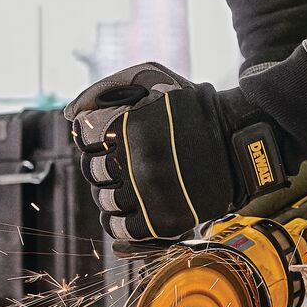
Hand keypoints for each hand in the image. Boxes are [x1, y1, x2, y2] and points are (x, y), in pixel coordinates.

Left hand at [65, 62, 286, 249]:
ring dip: (110, 192)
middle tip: (119, 162)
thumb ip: (105, 89)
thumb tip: (68, 115)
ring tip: (128, 184)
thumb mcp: (152, 78)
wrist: (238, 142)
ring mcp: (150, 195)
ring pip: (104, 201)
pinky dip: (118, 220)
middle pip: (92, 172)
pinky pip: (120, 228)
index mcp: (131, 129)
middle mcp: (137, 164)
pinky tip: (129, 207)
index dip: (93, 140)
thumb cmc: (192, 108)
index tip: (108, 140)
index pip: (85, 141)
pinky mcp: (163, 221)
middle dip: (101, 166)